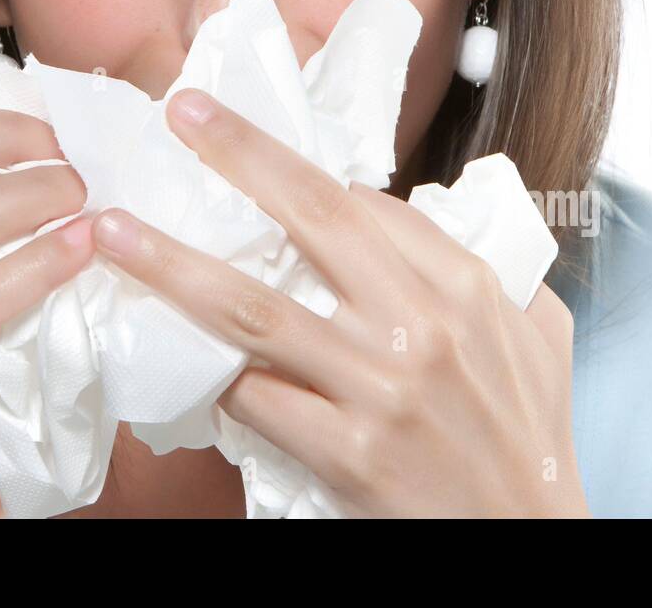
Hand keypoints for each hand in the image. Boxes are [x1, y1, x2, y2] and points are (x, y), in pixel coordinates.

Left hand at [87, 88, 589, 518]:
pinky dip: (211, 375)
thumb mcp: (537, 333)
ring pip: (253, 309)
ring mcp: (380, 388)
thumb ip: (486, 269)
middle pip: (311, 217)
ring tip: (114, 231)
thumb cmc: (533, 438)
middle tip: (180, 110)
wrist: (532, 540)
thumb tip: (419, 219)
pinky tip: (168, 351)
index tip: (246, 152)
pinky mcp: (347, 452)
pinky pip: (256, 399)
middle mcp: (421, 323)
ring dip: (173, 265)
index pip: (366, 203)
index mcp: (463, 283)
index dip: (298, 174)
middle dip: (239, 153)